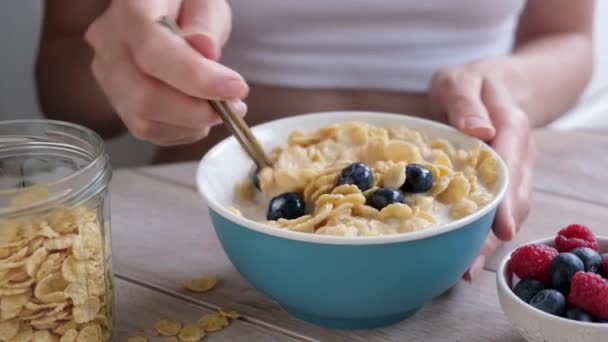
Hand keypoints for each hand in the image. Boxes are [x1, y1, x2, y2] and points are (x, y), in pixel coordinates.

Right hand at [85, 0, 247, 145]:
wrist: (164, 11)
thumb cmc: (186, 4)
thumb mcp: (205, 1)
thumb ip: (205, 23)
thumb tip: (205, 50)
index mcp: (130, 9)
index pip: (154, 51)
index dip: (197, 78)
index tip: (235, 88)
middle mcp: (109, 44)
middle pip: (143, 97)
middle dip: (196, 111)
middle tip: (235, 105)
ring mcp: (108, 77)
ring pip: (144, 121)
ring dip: (192, 125)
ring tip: (221, 108)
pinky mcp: (117, 101)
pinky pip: (149, 131)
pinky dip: (182, 131)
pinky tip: (200, 114)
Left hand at [429, 59, 535, 280]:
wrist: (491, 83)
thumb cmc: (472, 81)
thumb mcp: (462, 80)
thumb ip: (467, 101)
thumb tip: (479, 131)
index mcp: (511, 128)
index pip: (512, 167)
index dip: (507, 198)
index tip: (502, 226)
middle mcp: (518, 155)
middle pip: (513, 199)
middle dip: (494, 233)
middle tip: (471, 265)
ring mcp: (512, 172)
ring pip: (506, 210)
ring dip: (488, 241)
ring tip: (464, 270)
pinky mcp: (498, 183)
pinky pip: (493, 209)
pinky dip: (481, 232)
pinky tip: (463, 254)